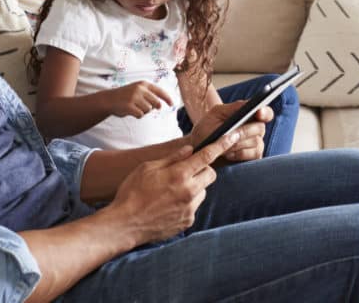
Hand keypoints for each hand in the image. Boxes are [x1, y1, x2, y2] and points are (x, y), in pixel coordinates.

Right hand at [104, 81, 173, 118]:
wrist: (109, 99)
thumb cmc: (126, 96)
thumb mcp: (138, 90)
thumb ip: (149, 95)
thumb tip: (161, 105)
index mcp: (143, 84)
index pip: (160, 91)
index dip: (167, 98)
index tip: (172, 104)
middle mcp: (140, 89)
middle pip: (156, 103)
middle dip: (153, 108)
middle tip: (144, 107)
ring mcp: (134, 97)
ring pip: (148, 110)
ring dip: (143, 112)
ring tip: (135, 107)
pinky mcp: (129, 106)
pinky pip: (140, 115)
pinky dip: (137, 115)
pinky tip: (131, 111)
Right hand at [104, 140, 225, 242]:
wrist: (124, 224)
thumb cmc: (132, 192)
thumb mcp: (147, 168)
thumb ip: (172, 158)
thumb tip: (189, 150)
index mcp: (179, 174)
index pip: (207, 156)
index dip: (222, 144)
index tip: (234, 135)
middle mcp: (189, 191)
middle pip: (210, 174)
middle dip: (202, 170)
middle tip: (184, 172)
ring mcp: (190, 208)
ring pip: (203, 191)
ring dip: (194, 188)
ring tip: (171, 192)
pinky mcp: (188, 221)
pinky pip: (194, 207)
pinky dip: (186, 203)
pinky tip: (168, 205)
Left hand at [182, 98, 269, 165]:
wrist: (199, 149)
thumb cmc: (207, 128)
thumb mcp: (216, 114)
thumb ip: (233, 108)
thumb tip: (248, 106)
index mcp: (250, 115)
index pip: (266, 112)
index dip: (265, 112)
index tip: (258, 112)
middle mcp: (256, 129)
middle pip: (260, 128)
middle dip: (244, 131)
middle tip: (231, 134)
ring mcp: (256, 144)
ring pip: (256, 142)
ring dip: (239, 144)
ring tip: (224, 146)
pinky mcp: (253, 158)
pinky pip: (253, 155)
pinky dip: (240, 154)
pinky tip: (228, 154)